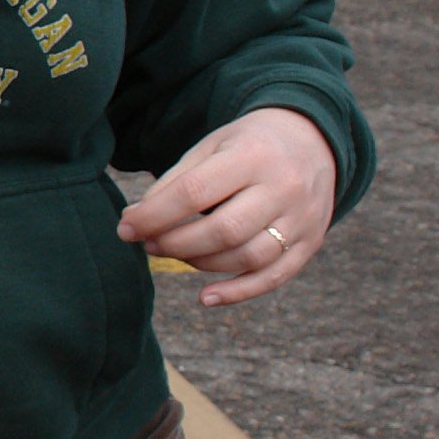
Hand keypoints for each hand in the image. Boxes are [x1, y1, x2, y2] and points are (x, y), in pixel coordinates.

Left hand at [119, 107, 338, 306]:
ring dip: (202, 264)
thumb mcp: (211, 147)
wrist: (313, 141)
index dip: (154, 215)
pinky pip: (275, 277)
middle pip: (224, 230)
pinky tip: (206, 297)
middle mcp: (283, 188)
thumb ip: (175, 182)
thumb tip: (133, 220)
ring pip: (249, 257)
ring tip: (176, 255)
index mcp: (252, 156)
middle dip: (177, 243)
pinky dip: (238, 293)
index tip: (126, 228)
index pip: (194, 192)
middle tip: (151, 245)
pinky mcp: (311, 242)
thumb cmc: (247, 146)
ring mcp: (302, 218)